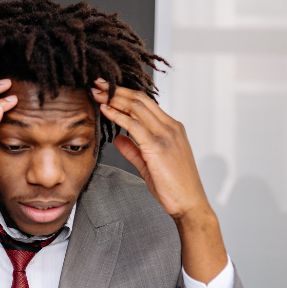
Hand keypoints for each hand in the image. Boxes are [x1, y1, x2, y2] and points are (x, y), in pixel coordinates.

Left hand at [91, 79, 207, 219]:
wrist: (189, 203)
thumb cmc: (173, 187)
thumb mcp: (149, 165)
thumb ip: (133, 149)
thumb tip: (118, 138)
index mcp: (172, 128)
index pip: (146, 103)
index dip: (125, 94)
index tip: (108, 90)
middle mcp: (171, 127)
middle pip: (141, 99)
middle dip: (117, 90)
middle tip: (98, 83)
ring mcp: (166, 135)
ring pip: (137, 107)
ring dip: (114, 98)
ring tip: (97, 92)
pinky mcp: (158, 146)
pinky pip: (134, 125)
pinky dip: (117, 115)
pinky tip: (105, 110)